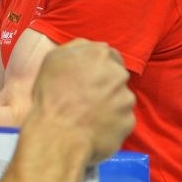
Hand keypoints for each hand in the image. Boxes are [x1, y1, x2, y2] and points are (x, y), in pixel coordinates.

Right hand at [30, 38, 134, 163]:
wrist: (58, 134)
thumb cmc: (51, 96)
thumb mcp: (53, 59)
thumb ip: (76, 47)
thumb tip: (89, 47)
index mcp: (100, 54)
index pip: (108, 55)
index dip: (96, 67)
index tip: (85, 78)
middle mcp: (118, 74)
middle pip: (116, 76)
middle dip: (104, 84)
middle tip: (84, 97)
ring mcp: (126, 99)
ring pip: (120, 98)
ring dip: (108, 103)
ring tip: (86, 114)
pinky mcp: (129, 122)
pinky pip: (121, 120)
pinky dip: (110, 123)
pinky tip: (93, 126)